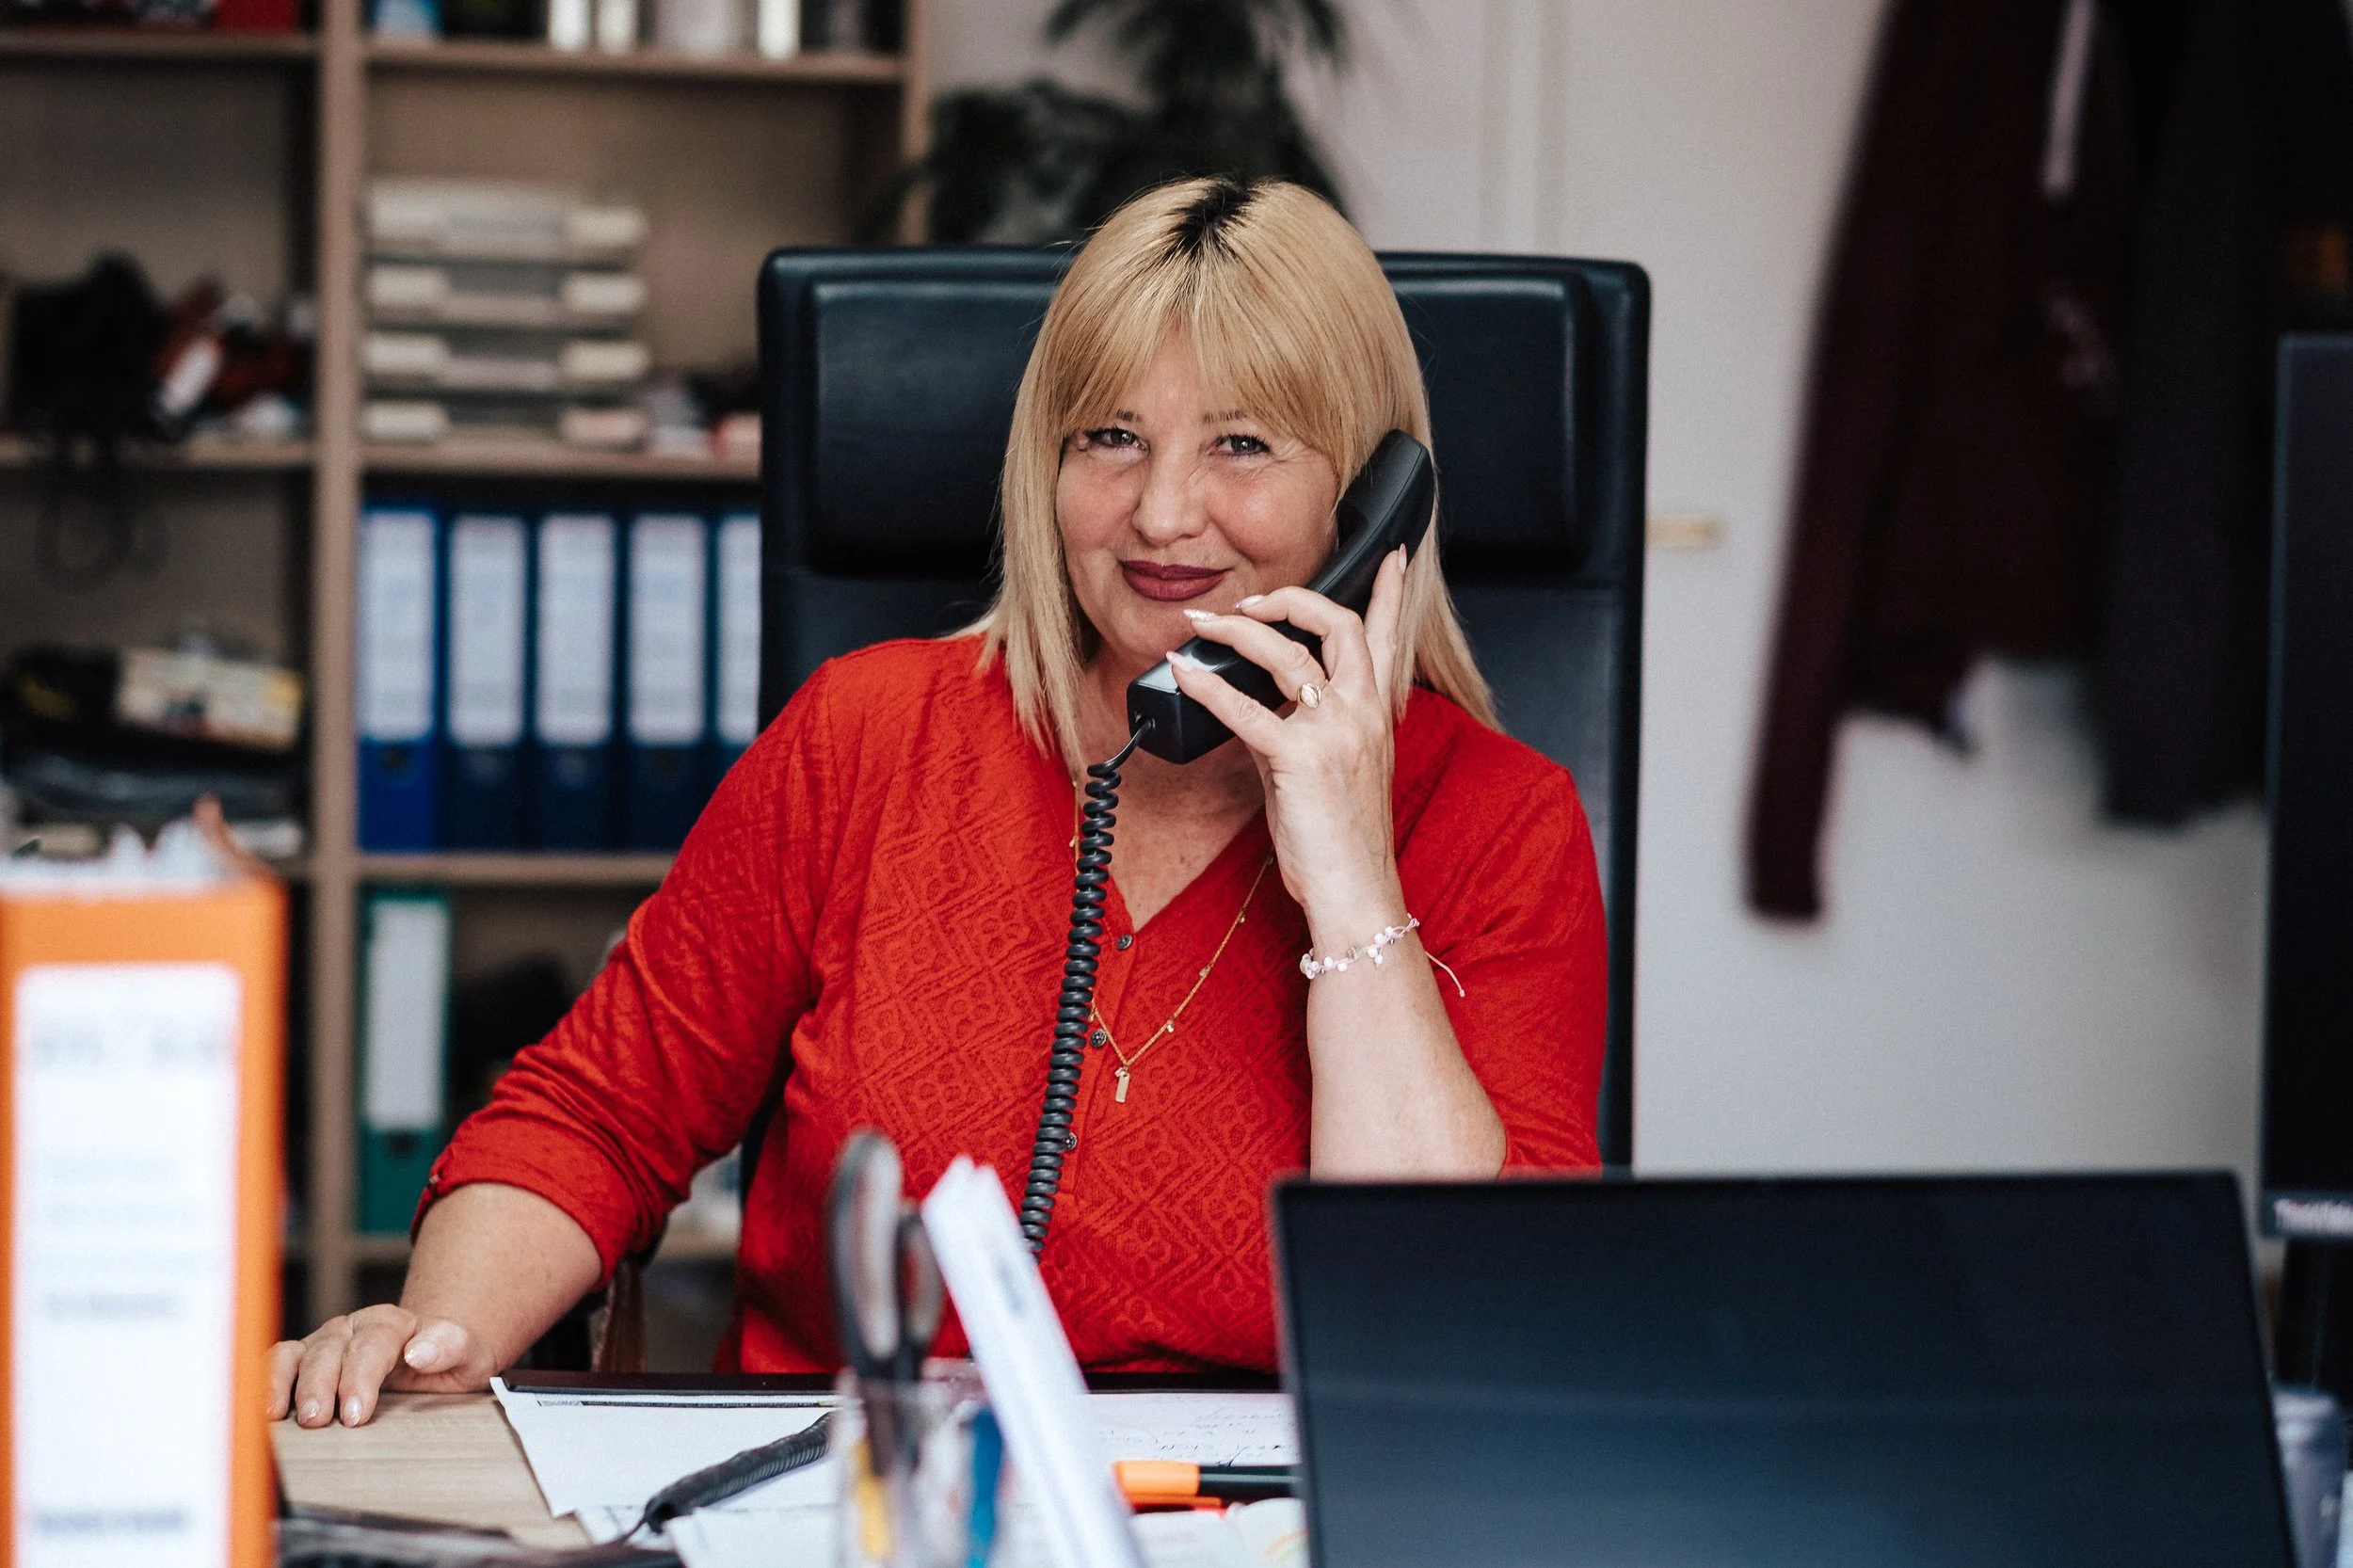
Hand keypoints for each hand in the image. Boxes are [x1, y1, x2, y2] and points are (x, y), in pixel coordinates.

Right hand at [266, 1306, 496, 1427]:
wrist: (435, 1359)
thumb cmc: (450, 1361)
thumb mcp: (470, 1354)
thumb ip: (451, 1346)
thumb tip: (420, 1351)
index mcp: (394, 1324)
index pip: (373, 1344)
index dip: (361, 1377)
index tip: (356, 1412)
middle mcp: (354, 1329)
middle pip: (330, 1350)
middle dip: (320, 1386)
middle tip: (318, 1420)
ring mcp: (325, 1344)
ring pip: (297, 1354)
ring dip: (284, 1384)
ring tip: (278, 1415)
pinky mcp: (303, 1361)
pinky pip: (276, 1363)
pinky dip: (263, 1381)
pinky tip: (259, 1409)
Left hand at [1169, 545, 1410, 940]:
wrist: (1354, 889)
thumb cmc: (1341, 837)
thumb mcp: (1334, 769)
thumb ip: (1304, 727)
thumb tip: (1254, 703)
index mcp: (1376, 714)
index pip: (1389, 636)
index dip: (1390, 590)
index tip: (1391, 555)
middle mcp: (1363, 713)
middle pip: (1337, 625)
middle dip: (1291, 600)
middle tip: (1251, 604)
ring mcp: (1335, 733)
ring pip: (1287, 654)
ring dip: (1239, 631)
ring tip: (1205, 624)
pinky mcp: (1300, 759)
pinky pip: (1245, 709)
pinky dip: (1208, 684)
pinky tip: (1184, 670)